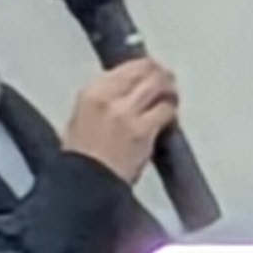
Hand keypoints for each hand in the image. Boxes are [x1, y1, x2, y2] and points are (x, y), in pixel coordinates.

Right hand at [63, 58, 179, 184]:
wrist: (84, 186)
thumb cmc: (81, 160)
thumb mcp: (81, 120)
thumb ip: (103, 101)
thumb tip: (125, 92)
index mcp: (91, 92)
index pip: (127, 66)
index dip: (145, 66)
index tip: (152, 70)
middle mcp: (109, 97)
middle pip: (146, 70)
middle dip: (161, 74)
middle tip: (168, 80)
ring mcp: (127, 113)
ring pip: (159, 86)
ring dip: (170, 90)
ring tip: (172, 97)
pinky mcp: (143, 130)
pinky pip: (166, 111)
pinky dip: (171, 112)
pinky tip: (170, 118)